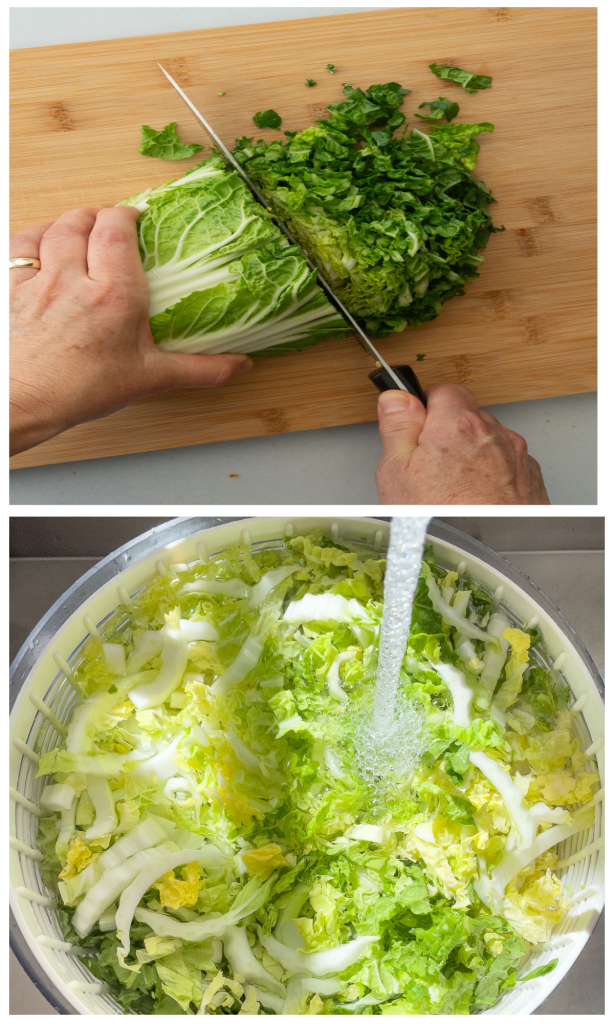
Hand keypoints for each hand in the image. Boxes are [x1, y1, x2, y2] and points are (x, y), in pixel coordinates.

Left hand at [10, 206, 252, 454]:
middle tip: (108, 220)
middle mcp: (74, 278)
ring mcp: (38, 281)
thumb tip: (239, 365)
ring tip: (78, 227)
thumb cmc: (81, 391)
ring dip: (65, 222)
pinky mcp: (10, 289)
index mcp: (114, 294)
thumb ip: (199, 369)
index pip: (118, 230)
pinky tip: (40, 244)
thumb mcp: (149, 379)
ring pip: (50, 229)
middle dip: (97, 214)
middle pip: (83, 221)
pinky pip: (18, 248)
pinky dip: (31, 239)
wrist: (24, 403)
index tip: (135, 216)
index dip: (126, 214)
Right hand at [376, 384, 549, 504]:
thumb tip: (395, 398)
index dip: (427, 409)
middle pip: (468, 418)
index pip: (444, 391)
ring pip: (489, 443)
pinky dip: (493, 477)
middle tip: (430, 470)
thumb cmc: (444, 520)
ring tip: (454, 491)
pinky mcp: (530, 478)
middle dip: (449, 436)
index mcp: (457, 425)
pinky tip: (476, 500)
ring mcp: (516, 456)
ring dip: (473, 458)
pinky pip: (507, 466)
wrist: (492, 550)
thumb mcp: (397, 473)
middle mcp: (493, 434)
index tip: (416, 429)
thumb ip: (397, 427)